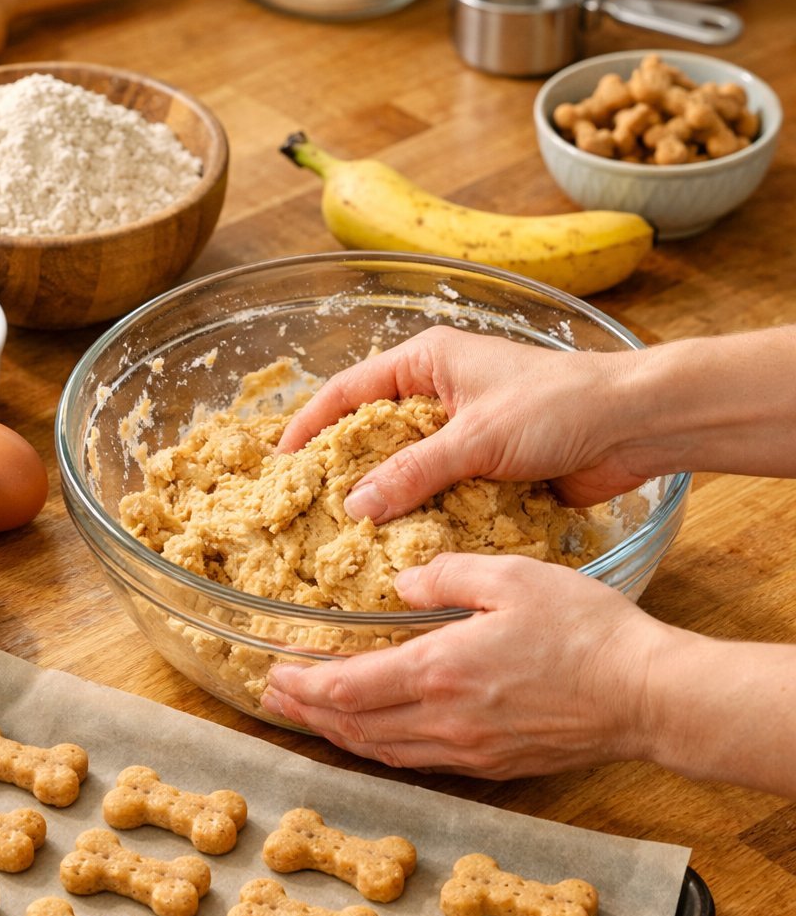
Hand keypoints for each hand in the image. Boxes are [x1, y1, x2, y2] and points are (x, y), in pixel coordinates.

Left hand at [260, 554, 673, 776]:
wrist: (645, 694)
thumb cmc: (587, 631)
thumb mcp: (513, 576)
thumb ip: (446, 576)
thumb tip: (401, 585)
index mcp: (441, 670)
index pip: (348, 688)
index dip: (303, 685)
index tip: (274, 673)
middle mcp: (445, 721)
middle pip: (354, 727)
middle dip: (306, 713)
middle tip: (274, 699)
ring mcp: (469, 751)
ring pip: (382, 751)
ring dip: (339, 735)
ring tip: (311, 717)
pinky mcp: (493, 765)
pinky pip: (418, 762)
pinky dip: (382, 749)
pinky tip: (376, 737)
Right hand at [276, 326, 650, 517]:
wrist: (634, 427)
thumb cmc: (559, 405)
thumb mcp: (476, 437)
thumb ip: (414, 473)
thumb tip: (356, 508)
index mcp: (428, 362)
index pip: (349, 390)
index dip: (311, 425)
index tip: (282, 463)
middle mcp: (439, 395)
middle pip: (373, 436)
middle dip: (345, 472)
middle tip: (307, 512)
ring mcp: (463, 435)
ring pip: (407, 472)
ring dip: (386, 504)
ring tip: (347, 543)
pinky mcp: (487, 471)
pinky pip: (441, 498)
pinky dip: (424, 521)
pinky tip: (401, 553)